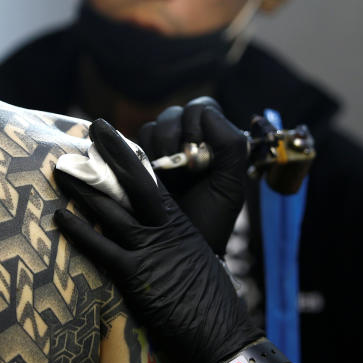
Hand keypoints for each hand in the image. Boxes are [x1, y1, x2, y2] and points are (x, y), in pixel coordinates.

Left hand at [54, 118, 263, 362]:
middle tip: (92, 127)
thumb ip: (173, 247)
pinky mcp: (136, 276)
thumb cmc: (211, 304)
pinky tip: (59, 216)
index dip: (131, 157)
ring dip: (84, 188)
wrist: (222, 333)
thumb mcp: (195, 263)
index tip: (114, 137)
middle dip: (112, 152)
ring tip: (61, 167)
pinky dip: (79, 231)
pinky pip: (101, 249)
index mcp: (180, 225)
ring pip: (112, 210)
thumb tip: (158, 241)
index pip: (153, 181)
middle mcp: (165, 230)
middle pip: (135, 182)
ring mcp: (150, 251)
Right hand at [137, 96, 247, 255]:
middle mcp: (187, 142)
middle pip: (174, 114)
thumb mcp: (229, 185)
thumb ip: (230, 146)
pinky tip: (148, 176)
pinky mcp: (138, 164)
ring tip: (164, 176)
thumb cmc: (210, 221)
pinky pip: (132, 143)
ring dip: (157, 147)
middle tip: (179, 168)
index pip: (203, 109)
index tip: (196, 153)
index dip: (196, 124)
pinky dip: (138, 154)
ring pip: (152, 127)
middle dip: (173, 136)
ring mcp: (161, 153)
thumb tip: (205, 114)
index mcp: (213, 143)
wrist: (182, 252)